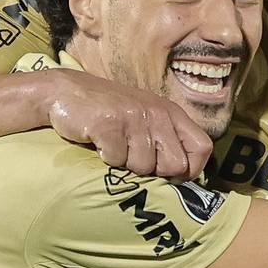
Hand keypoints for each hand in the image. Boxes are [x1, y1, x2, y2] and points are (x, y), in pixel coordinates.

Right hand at [44, 70, 211, 179]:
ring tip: (114, 143)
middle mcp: (157, 112)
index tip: (172, 175)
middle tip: (133, 156)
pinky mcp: (109, 124)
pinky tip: (100, 141)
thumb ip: (167, 139)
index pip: (203, 148)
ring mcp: (134, 117)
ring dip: (126, 163)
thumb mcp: (145, 118)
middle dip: (155, 171)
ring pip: (143, 167)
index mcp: (170, 112)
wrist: (64, 92)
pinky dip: (106, 158)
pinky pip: (117, 161)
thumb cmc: (108, 111)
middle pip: (176, 165)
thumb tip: (186, 174)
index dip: (191, 169)